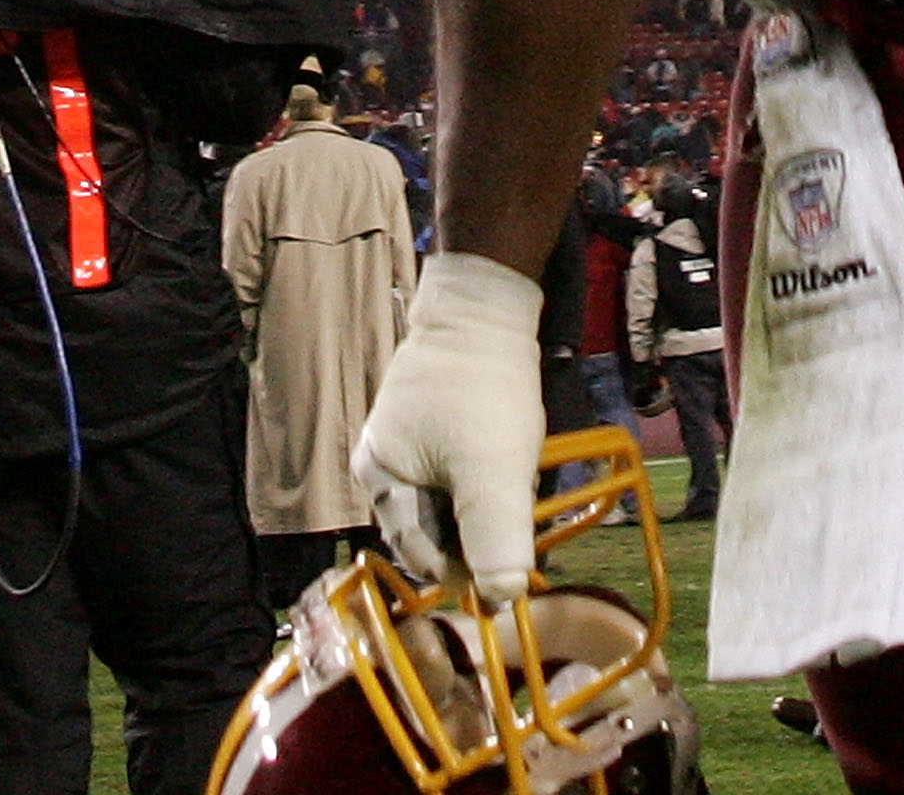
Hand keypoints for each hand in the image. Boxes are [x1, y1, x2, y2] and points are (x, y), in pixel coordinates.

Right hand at [351, 254, 544, 607]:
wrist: (487, 303)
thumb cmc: (482, 388)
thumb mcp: (493, 470)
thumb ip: (496, 538)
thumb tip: (502, 600)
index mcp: (380, 481)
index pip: (423, 557)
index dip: (468, 578)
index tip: (510, 588)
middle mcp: (384, 466)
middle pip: (435, 532)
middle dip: (479, 540)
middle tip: (523, 538)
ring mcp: (408, 443)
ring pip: (450, 503)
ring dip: (486, 510)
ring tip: (521, 496)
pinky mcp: (434, 424)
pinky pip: (458, 473)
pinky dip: (486, 481)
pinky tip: (514, 469)